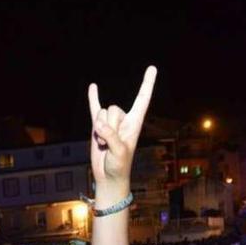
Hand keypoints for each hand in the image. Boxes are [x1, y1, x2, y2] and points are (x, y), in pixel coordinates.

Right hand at [88, 66, 156, 185]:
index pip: (142, 99)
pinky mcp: (98, 126)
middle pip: (113, 109)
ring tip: (104, 145)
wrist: (108, 176)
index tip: (152, 68)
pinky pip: (94, 108)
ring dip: (99, 131)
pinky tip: (93, 87)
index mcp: (135, 123)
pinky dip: (93, 98)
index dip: (147, 83)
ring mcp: (110, 122)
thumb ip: (111, 137)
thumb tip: (99, 125)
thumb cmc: (119, 166)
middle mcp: (124, 120)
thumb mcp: (119, 152)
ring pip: (101, 114)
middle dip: (109, 126)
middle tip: (111, 145)